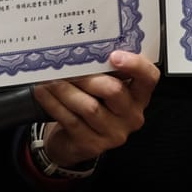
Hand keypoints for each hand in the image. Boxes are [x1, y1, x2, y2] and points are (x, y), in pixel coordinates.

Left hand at [34, 50, 158, 167]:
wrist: (74, 140)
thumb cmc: (92, 103)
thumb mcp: (103, 87)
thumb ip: (102, 70)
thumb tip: (79, 46)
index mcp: (139, 96)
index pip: (149, 77)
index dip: (135, 65)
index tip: (113, 55)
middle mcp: (131, 116)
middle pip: (114, 91)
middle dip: (88, 76)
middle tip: (66, 64)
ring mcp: (113, 134)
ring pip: (89, 106)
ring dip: (65, 88)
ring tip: (48, 76)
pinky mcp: (92, 145)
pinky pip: (71, 120)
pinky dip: (54, 103)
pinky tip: (42, 91)